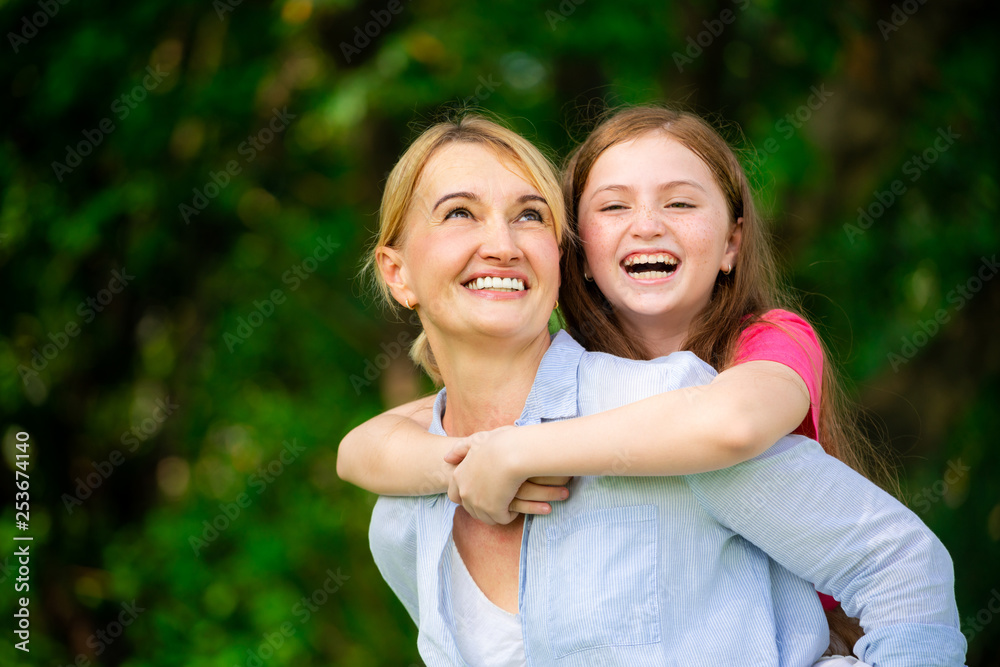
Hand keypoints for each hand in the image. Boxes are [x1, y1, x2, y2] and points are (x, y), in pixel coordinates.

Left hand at [445, 426, 569, 524]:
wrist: (513, 452)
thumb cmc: (499, 442)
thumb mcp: (477, 440)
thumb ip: (461, 449)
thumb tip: (446, 458)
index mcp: (458, 475)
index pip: (455, 495)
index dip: (468, 496)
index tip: (482, 492)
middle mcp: (465, 491)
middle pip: (471, 509)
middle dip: (484, 506)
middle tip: (499, 497)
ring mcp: (478, 503)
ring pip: (487, 517)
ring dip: (498, 512)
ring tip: (510, 501)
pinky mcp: (494, 510)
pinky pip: (502, 519)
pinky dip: (510, 514)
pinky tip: (517, 504)